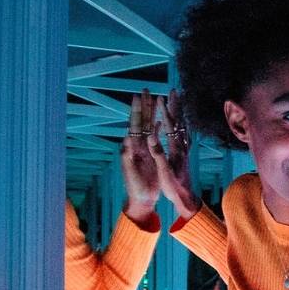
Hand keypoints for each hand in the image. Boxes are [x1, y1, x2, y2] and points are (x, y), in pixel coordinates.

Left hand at [120, 90, 167, 220]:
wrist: (142, 199)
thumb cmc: (135, 188)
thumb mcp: (130, 172)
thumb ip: (127, 155)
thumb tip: (126, 138)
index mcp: (132, 147)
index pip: (135, 125)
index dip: (136, 110)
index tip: (137, 96)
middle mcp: (138, 145)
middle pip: (142, 121)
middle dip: (144, 106)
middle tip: (146, 90)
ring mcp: (145, 149)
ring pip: (149, 126)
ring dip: (152, 113)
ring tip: (155, 99)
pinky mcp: (152, 155)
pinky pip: (155, 137)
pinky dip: (158, 127)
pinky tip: (161, 120)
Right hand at [150, 91, 198, 219]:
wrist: (186, 198)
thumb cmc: (174, 188)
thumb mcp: (164, 173)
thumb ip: (159, 154)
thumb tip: (152, 137)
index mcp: (176, 150)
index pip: (170, 127)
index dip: (164, 112)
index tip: (159, 99)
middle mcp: (182, 147)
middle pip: (179, 122)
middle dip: (175, 106)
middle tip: (174, 91)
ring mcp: (184, 150)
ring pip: (182, 126)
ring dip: (179, 112)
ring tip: (177, 101)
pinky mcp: (184, 154)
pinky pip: (183, 134)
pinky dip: (181, 123)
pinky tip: (180, 121)